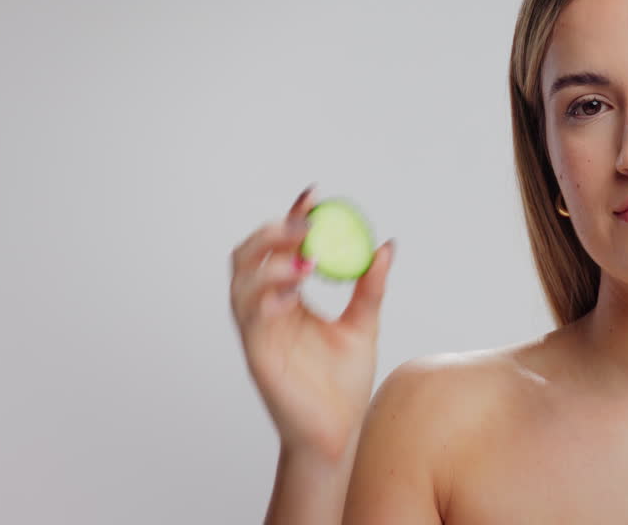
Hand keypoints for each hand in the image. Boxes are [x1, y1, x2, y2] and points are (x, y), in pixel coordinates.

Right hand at [229, 184, 394, 461]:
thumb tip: (386, 245)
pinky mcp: (258, 357)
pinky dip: (266, 300)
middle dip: (273, 234)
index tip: (314, 194)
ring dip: (269, 264)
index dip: (291, 218)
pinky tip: (292, 294)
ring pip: (241, 284)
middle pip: (248, 257)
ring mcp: (259, 333)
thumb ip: (370, 287)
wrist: (338, 433)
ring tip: (304, 260)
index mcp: (288, 299)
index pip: (281, 248)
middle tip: (305, 225)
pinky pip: (251, 322)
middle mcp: (267, 310)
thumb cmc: (343, 383)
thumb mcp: (363, 325)